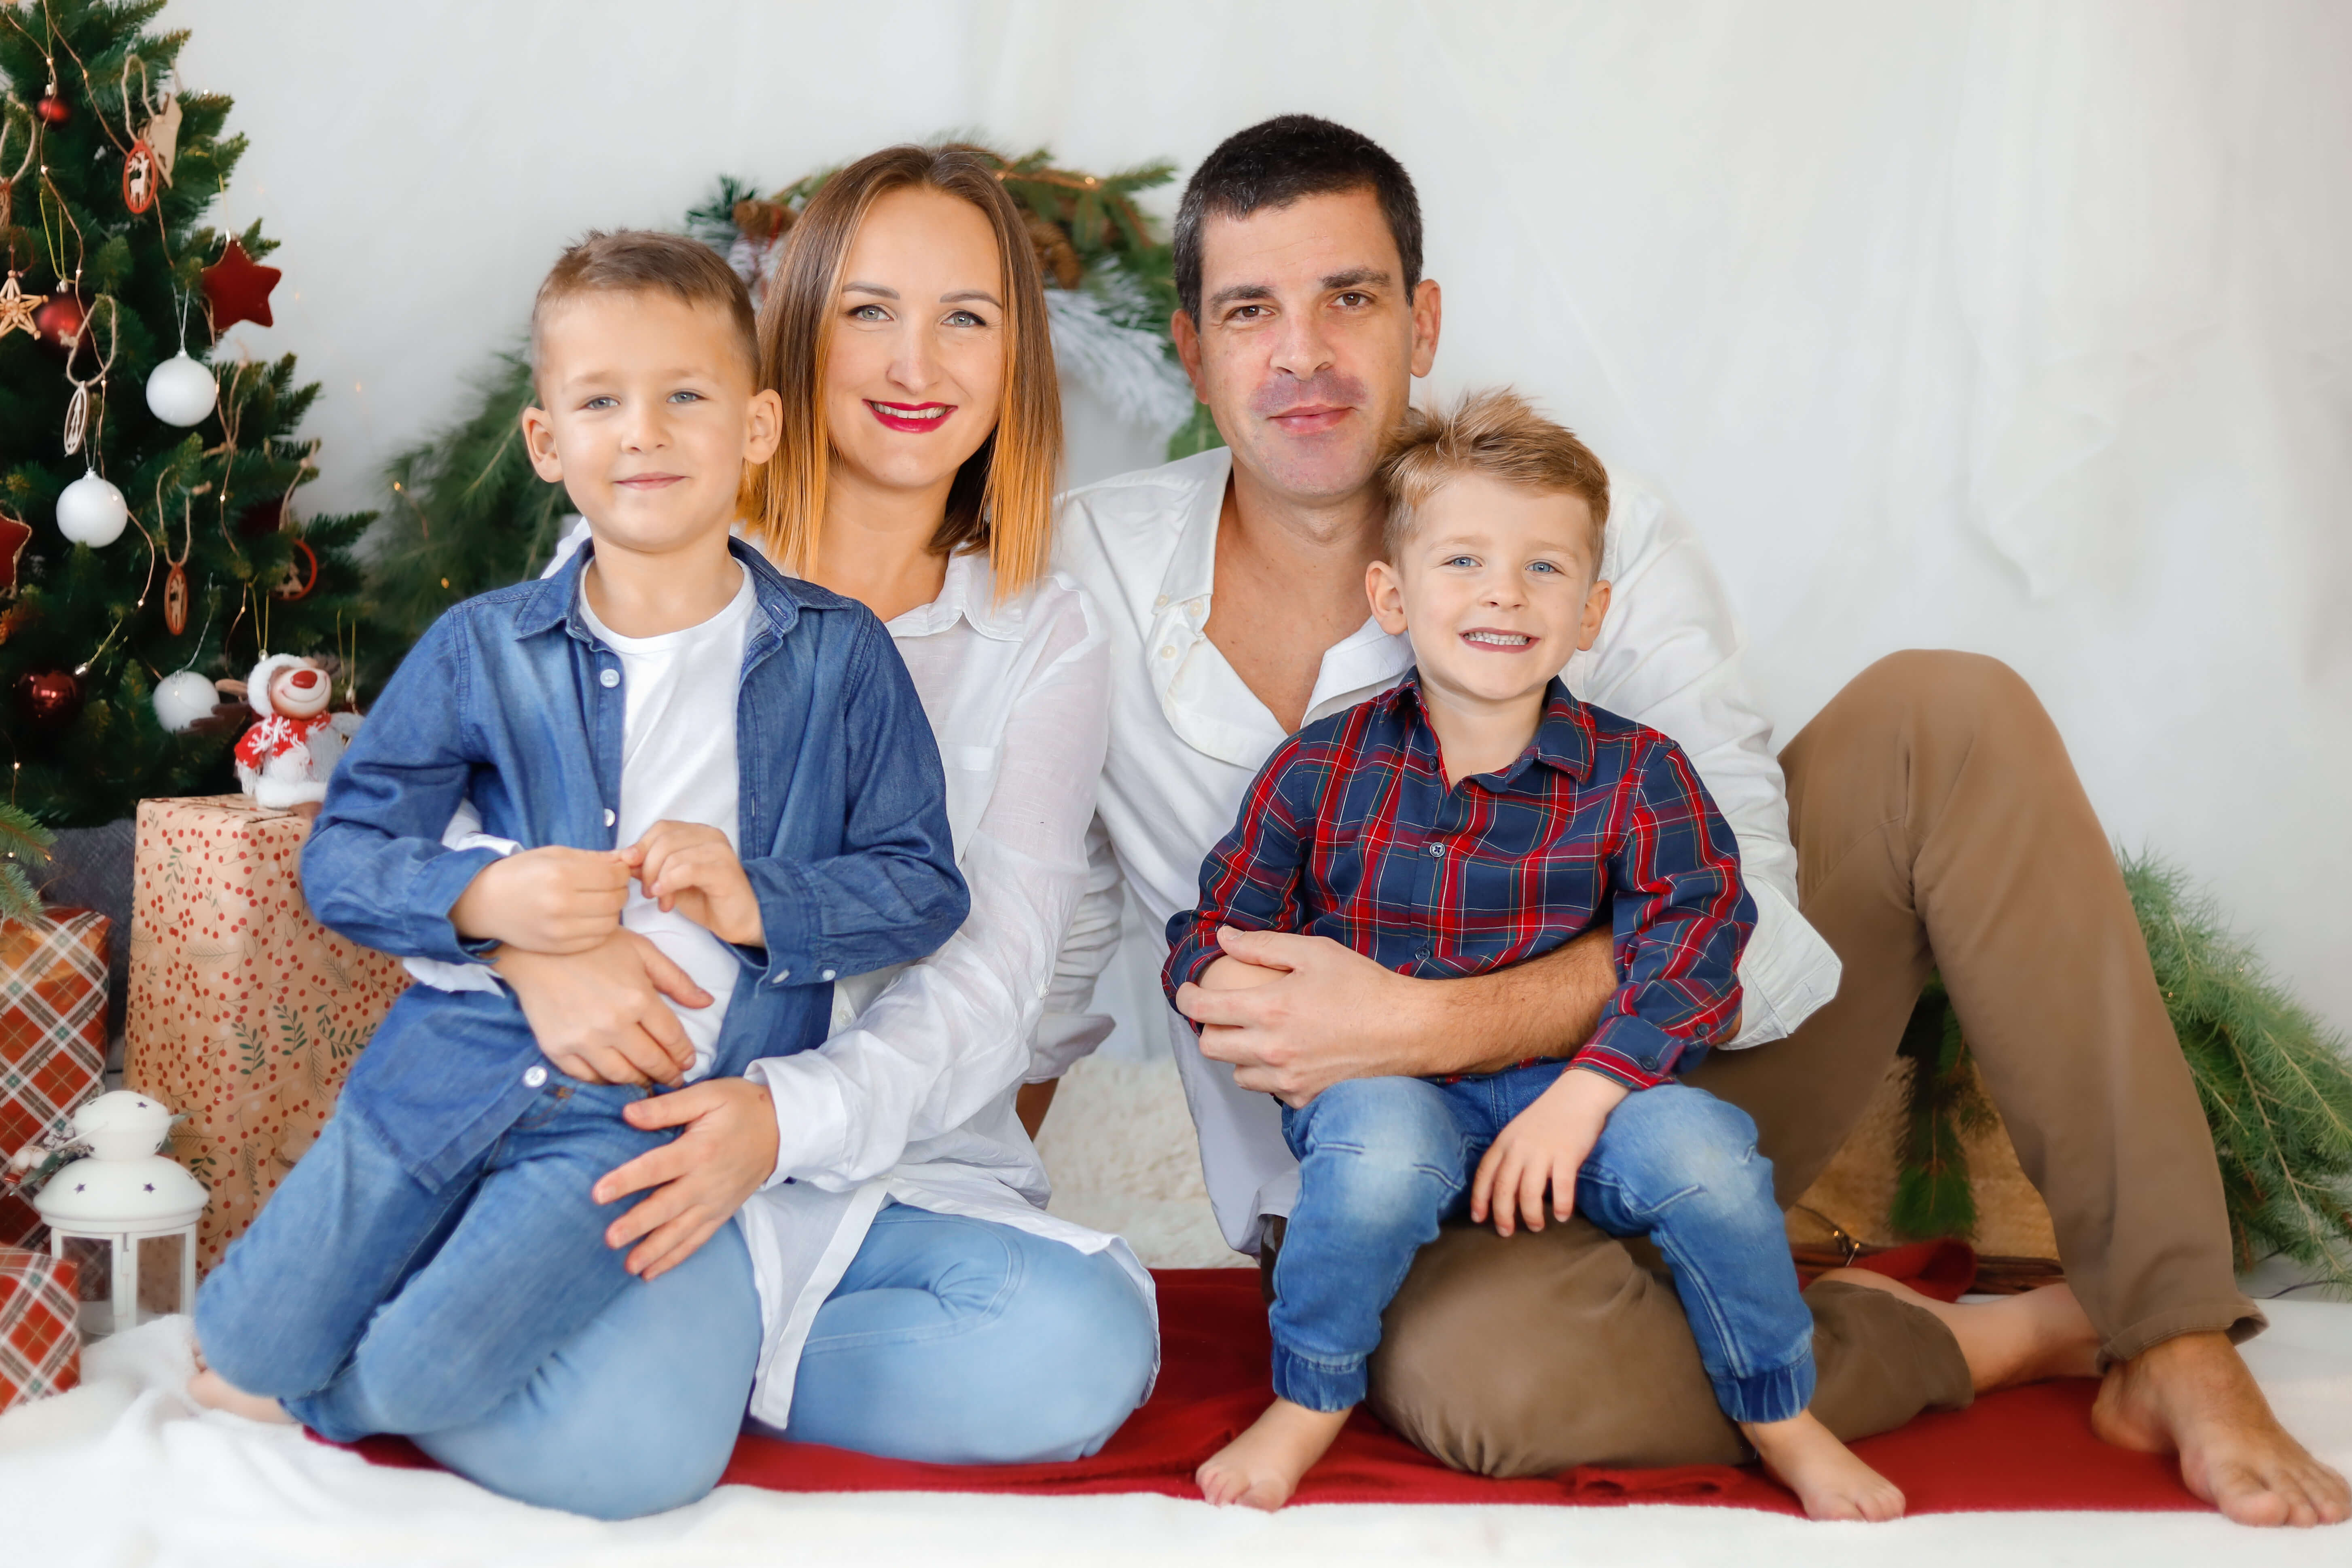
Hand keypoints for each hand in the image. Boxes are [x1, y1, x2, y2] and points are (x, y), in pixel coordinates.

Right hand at [450, 845, 630, 953]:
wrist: (487, 903)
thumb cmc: (522, 873)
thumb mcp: (555, 854)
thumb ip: (594, 857)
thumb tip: (628, 858)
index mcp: (561, 875)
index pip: (613, 876)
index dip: (621, 871)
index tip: (615, 869)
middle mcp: (562, 904)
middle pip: (615, 899)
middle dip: (619, 890)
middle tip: (609, 885)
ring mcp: (560, 930)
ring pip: (611, 921)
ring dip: (612, 910)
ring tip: (599, 901)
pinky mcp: (559, 947)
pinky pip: (597, 939)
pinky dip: (600, 928)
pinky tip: (589, 917)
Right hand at [495, 928, 711, 1086]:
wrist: (535, 950)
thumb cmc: (593, 945)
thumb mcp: (642, 951)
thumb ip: (676, 979)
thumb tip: (707, 1002)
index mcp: (638, 998)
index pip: (672, 1038)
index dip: (684, 1054)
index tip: (689, 1062)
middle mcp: (613, 1024)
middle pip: (650, 1061)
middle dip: (668, 1073)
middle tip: (675, 1079)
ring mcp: (583, 1040)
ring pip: (621, 1075)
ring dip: (639, 1082)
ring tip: (648, 1080)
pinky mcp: (557, 1049)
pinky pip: (587, 1077)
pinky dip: (604, 1082)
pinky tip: (614, 1078)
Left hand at [593, 1077, 780, 1278]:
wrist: (783, 1127)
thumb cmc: (741, 1106)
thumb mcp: (708, 1095)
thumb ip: (668, 1106)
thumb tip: (628, 1114)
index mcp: (700, 1149)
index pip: (658, 1166)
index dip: (627, 1179)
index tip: (598, 1193)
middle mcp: (707, 1181)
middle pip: (668, 1206)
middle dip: (638, 1224)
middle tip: (610, 1239)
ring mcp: (716, 1201)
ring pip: (681, 1231)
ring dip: (654, 1250)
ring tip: (629, 1267)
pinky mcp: (722, 1213)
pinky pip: (697, 1240)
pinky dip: (675, 1258)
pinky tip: (651, 1273)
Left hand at [633, 821, 761, 945]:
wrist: (741, 921)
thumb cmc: (707, 900)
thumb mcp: (671, 881)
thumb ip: (651, 867)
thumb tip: (624, 858)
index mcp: (698, 833)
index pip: (661, 828)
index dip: (641, 846)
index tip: (630, 868)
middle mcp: (711, 836)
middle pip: (664, 840)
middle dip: (647, 868)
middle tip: (648, 893)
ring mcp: (720, 852)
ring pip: (673, 855)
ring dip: (659, 881)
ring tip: (662, 901)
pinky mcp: (725, 871)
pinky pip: (688, 870)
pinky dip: (670, 883)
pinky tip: (666, 899)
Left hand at [1174, 927, 1433, 1106]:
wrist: (1408, 1031)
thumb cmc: (1365, 987)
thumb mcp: (1315, 952)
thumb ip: (1264, 946)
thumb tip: (1224, 937)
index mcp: (1270, 1009)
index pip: (1204, 1008)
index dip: (1187, 997)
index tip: (1189, 992)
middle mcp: (1272, 1050)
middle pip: (1211, 1048)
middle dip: (1210, 1029)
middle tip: (1225, 1015)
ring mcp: (1287, 1079)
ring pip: (1238, 1074)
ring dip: (1240, 1055)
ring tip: (1260, 1036)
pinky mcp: (1305, 1098)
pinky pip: (1270, 1091)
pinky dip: (1271, 1075)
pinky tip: (1290, 1056)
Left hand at [1470, 1068, 1630, 1235]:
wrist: (1577, 1094)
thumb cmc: (1548, 1116)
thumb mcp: (1518, 1131)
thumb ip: (1509, 1154)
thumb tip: (1503, 1187)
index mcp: (1504, 1141)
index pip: (1485, 1174)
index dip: (1479, 1199)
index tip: (1478, 1219)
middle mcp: (1519, 1148)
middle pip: (1504, 1189)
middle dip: (1502, 1215)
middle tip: (1506, 1233)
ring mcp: (1542, 1151)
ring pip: (1529, 1193)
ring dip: (1531, 1215)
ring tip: (1536, 1227)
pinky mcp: (1566, 1155)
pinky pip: (1561, 1188)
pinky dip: (1562, 1205)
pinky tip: (1563, 1216)